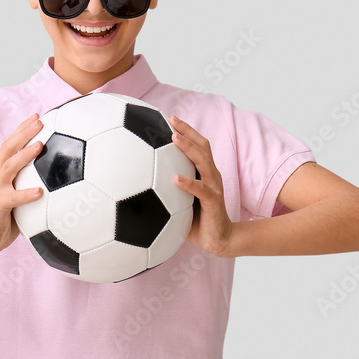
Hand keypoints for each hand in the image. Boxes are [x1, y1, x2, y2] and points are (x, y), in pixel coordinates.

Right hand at [0, 113, 43, 258]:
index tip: (37, 115)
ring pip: (10, 166)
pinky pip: (14, 198)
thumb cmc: (7, 214)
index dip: (23, 128)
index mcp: (1, 169)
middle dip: (24, 132)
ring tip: (40, 146)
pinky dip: (27, 194)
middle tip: (40, 121)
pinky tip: (40, 191)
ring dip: (25, 155)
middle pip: (9, 147)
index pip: (11, 143)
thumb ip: (31, 179)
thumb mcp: (18, 191)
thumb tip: (58, 171)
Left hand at [169, 115, 233, 257]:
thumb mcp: (180, 201)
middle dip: (187, 131)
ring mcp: (214, 187)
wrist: (219, 240)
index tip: (169, 118)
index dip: (186, 131)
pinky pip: (201, 190)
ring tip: (174, 138)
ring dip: (189, 148)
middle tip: (171, 120)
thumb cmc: (197, 220)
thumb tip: (139, 183)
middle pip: (202, 146)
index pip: (197, 146)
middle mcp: (211, 176)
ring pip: (204, 162)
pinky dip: (189, 183)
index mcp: (204, 173)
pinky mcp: (214, 202)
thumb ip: (167, 189)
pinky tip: (175, 179)